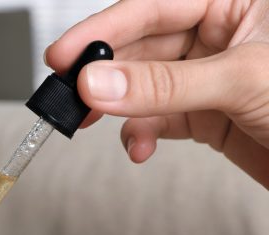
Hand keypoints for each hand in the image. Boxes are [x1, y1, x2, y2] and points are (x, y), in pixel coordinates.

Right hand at [45, 0, 268, 186]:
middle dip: (104, 73)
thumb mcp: (242, 80)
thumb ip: (164, 84)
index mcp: (237, 1)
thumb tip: (99, 83)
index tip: (65, 55)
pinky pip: (157, 119)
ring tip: (91, 122)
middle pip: (143, 46)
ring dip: (118, 108)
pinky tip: (138, 146)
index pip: (155, 5)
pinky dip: (139, 134)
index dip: (105, 28)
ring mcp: (211, 77)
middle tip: (67, 93)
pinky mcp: (207, 115)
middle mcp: (221, 34)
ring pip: (144, 86)